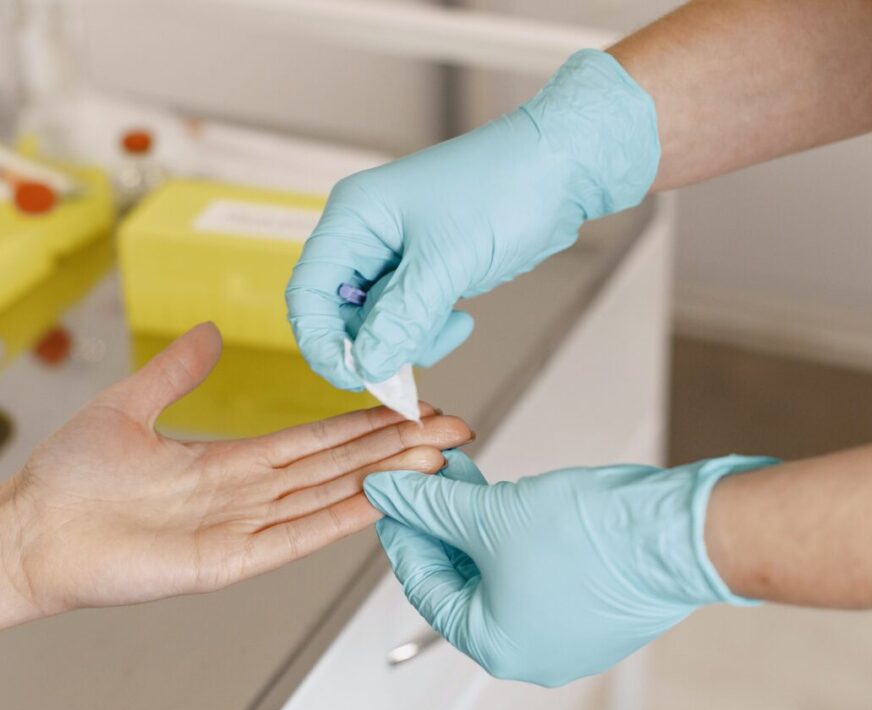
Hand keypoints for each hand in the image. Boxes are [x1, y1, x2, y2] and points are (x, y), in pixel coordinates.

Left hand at [0, 323, 471, 615]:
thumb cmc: (65, 483)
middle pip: (334, 467)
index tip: (407, 405)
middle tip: (450, 426)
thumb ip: (175, 372)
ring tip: (433, 456)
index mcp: (224, 465)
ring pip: (324, 498)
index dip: (362, 423)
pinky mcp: (221, 563)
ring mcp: (237, 532)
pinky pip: (289, 538)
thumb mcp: (128, 406)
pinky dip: (335, 520)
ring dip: (380, 478)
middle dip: (394, 446)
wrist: (26, 532)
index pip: (312, 441)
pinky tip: (376, 504)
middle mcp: (241, 499)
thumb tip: (208, 332)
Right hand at [285, 49, 659, 390]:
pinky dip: (430, 330)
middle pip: (340, 313)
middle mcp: (367, 235)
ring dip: (408, 340)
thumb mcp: (448, 261)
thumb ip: (402, 317)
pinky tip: (462, 317)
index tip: (351, 377)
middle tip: (405, 370)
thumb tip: (365, 365)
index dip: (321, 341)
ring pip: (378, 323)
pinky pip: (409, 318)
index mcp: (354, 217)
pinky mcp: (426, 270)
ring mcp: (397, 254)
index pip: (308, 291)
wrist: (563, 170)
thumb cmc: (505, 189)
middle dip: (373, 345)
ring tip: (450, 325)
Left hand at [362, 451, 773, 686]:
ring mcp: (568, 639)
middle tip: (433, 483)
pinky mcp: (598, 616)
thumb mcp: (490, 514)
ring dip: (482, 530)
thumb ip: (432, 506)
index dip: (406, 535)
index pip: (425, 588)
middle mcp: (531, 655)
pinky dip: (520, 543)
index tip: (398, 499)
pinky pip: (542, 579)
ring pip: (504, 579)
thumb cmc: (594, 538)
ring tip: (473, 482)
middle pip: (465, 585)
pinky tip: (517, 504)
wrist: (677, 534)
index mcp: (495, 645)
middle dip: (446, 528)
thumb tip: (390, 493)